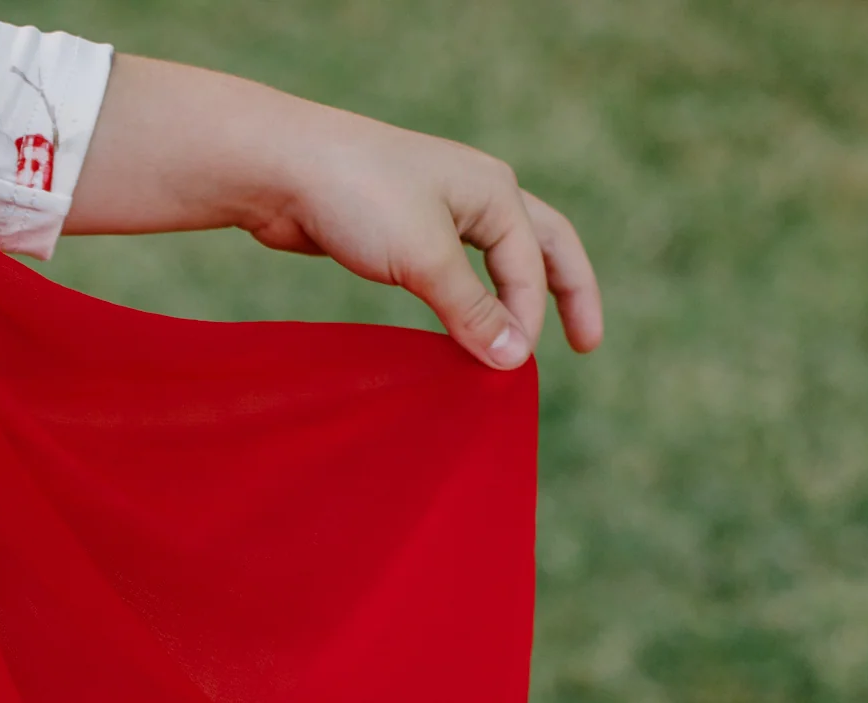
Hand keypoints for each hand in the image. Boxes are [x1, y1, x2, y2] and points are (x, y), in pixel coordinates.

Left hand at [67, 56, 602, 369]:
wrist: (280, 168)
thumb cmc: (358, 197)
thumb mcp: (425, 258)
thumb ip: (472, 311)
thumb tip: (514, 360)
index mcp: (494, 190)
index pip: (533, 266)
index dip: (530, 319)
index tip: (510, 369)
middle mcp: (474, 193)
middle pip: (540, 248)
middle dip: (567, 293)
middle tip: (587, 343)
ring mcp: (436, 209)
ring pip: (492, 260)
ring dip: (509, 300)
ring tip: (515, 344)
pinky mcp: (398, 230)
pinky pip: (448, 270)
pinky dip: (462, 301)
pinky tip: (454, 329)